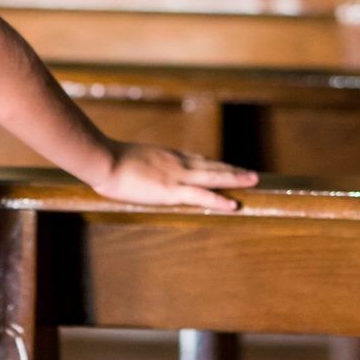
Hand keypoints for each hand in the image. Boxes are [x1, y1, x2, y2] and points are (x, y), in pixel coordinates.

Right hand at [89, 143, 259, 211]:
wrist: (105, 160)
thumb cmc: (109, 160)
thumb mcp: (130, 159)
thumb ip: (139, 165)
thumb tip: (133, 170)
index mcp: (168, 156)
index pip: (198, 159)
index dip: (215, 164)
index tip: (228, 165)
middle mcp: (178, 162)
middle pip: (213, 165)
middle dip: (233, 170)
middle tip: (252, 173)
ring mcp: (178, 176)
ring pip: (214, 176)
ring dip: (235, 179)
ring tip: (253, 181)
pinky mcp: (173, 190)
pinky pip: (202, 196)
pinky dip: (219, 200)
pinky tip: (233, 204)